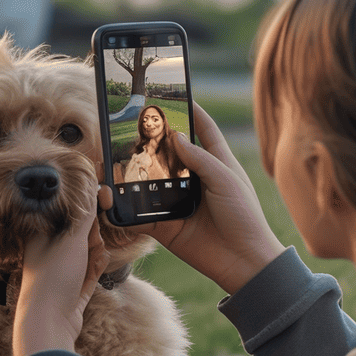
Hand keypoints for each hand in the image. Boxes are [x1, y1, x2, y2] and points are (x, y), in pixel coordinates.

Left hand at [13, 204, 109, 355]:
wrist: (48, 322)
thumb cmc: (53, 277)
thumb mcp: (72, 240)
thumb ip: (85, 215)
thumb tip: (93, 188)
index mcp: (40, 236)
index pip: (66, 215)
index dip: (83, 214)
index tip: (95, 213)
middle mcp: (49, 252)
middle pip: (79, 234)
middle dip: (92, 236)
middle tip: (93, 241)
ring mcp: (62, 270)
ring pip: (87, 252)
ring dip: (96, 252)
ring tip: (95, 257)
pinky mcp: (73, 288)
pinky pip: (90, 270)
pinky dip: (96, 267)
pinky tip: (97, 267)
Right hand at [126, 103, 284, 293]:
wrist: (243, 262)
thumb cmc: (244, 216)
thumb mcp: (226, 180)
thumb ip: (201, 158)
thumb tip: (176, 137)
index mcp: (216, 163)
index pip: (202, 129)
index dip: (190, 110)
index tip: (174, 93)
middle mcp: (194, 179)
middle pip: (168, 153)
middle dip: (151, 140)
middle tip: (131, 123)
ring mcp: (178, 202)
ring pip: (150, 181)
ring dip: (133, 171)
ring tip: (113, 155)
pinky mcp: (166, 226)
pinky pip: (141, 215)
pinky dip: (126, 208)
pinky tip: (111, 196)